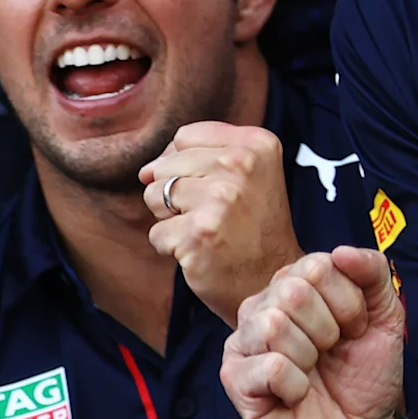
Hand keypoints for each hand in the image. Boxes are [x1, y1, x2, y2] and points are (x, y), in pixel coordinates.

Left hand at [143, 122, 301, 326]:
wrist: (271, 281)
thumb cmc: (252, 228)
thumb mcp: (247, 175)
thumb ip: (199, 155)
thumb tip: (146, 170)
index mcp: (256, 144)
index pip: (184, 137)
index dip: (186, 166)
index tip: (215, 189)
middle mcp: (241, 165)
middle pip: (165, 166)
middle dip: (177, 195)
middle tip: (214, 217)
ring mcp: (220, 200)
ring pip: (154, 195)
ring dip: (171, 219)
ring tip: (206, 231)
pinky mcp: (200, 234)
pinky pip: (156, 233)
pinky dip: (171, 247)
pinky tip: (201, 252)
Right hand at [224, 247, 417, 418]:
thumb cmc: (363, 377)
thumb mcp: (384, 317)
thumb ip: (372, 274)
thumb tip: (341, 251)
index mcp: (290, 287)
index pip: (316, 265)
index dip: (348, 302)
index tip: (354, 331)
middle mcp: (260, 309)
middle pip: (293, 292)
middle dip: (330, 329)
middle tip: (333, 353)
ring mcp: (243, 344)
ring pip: (274, 324)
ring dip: (311, 356)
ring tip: (313, 373)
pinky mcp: (236, 381)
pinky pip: (269, 366)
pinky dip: (296, 386)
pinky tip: (297, 395)